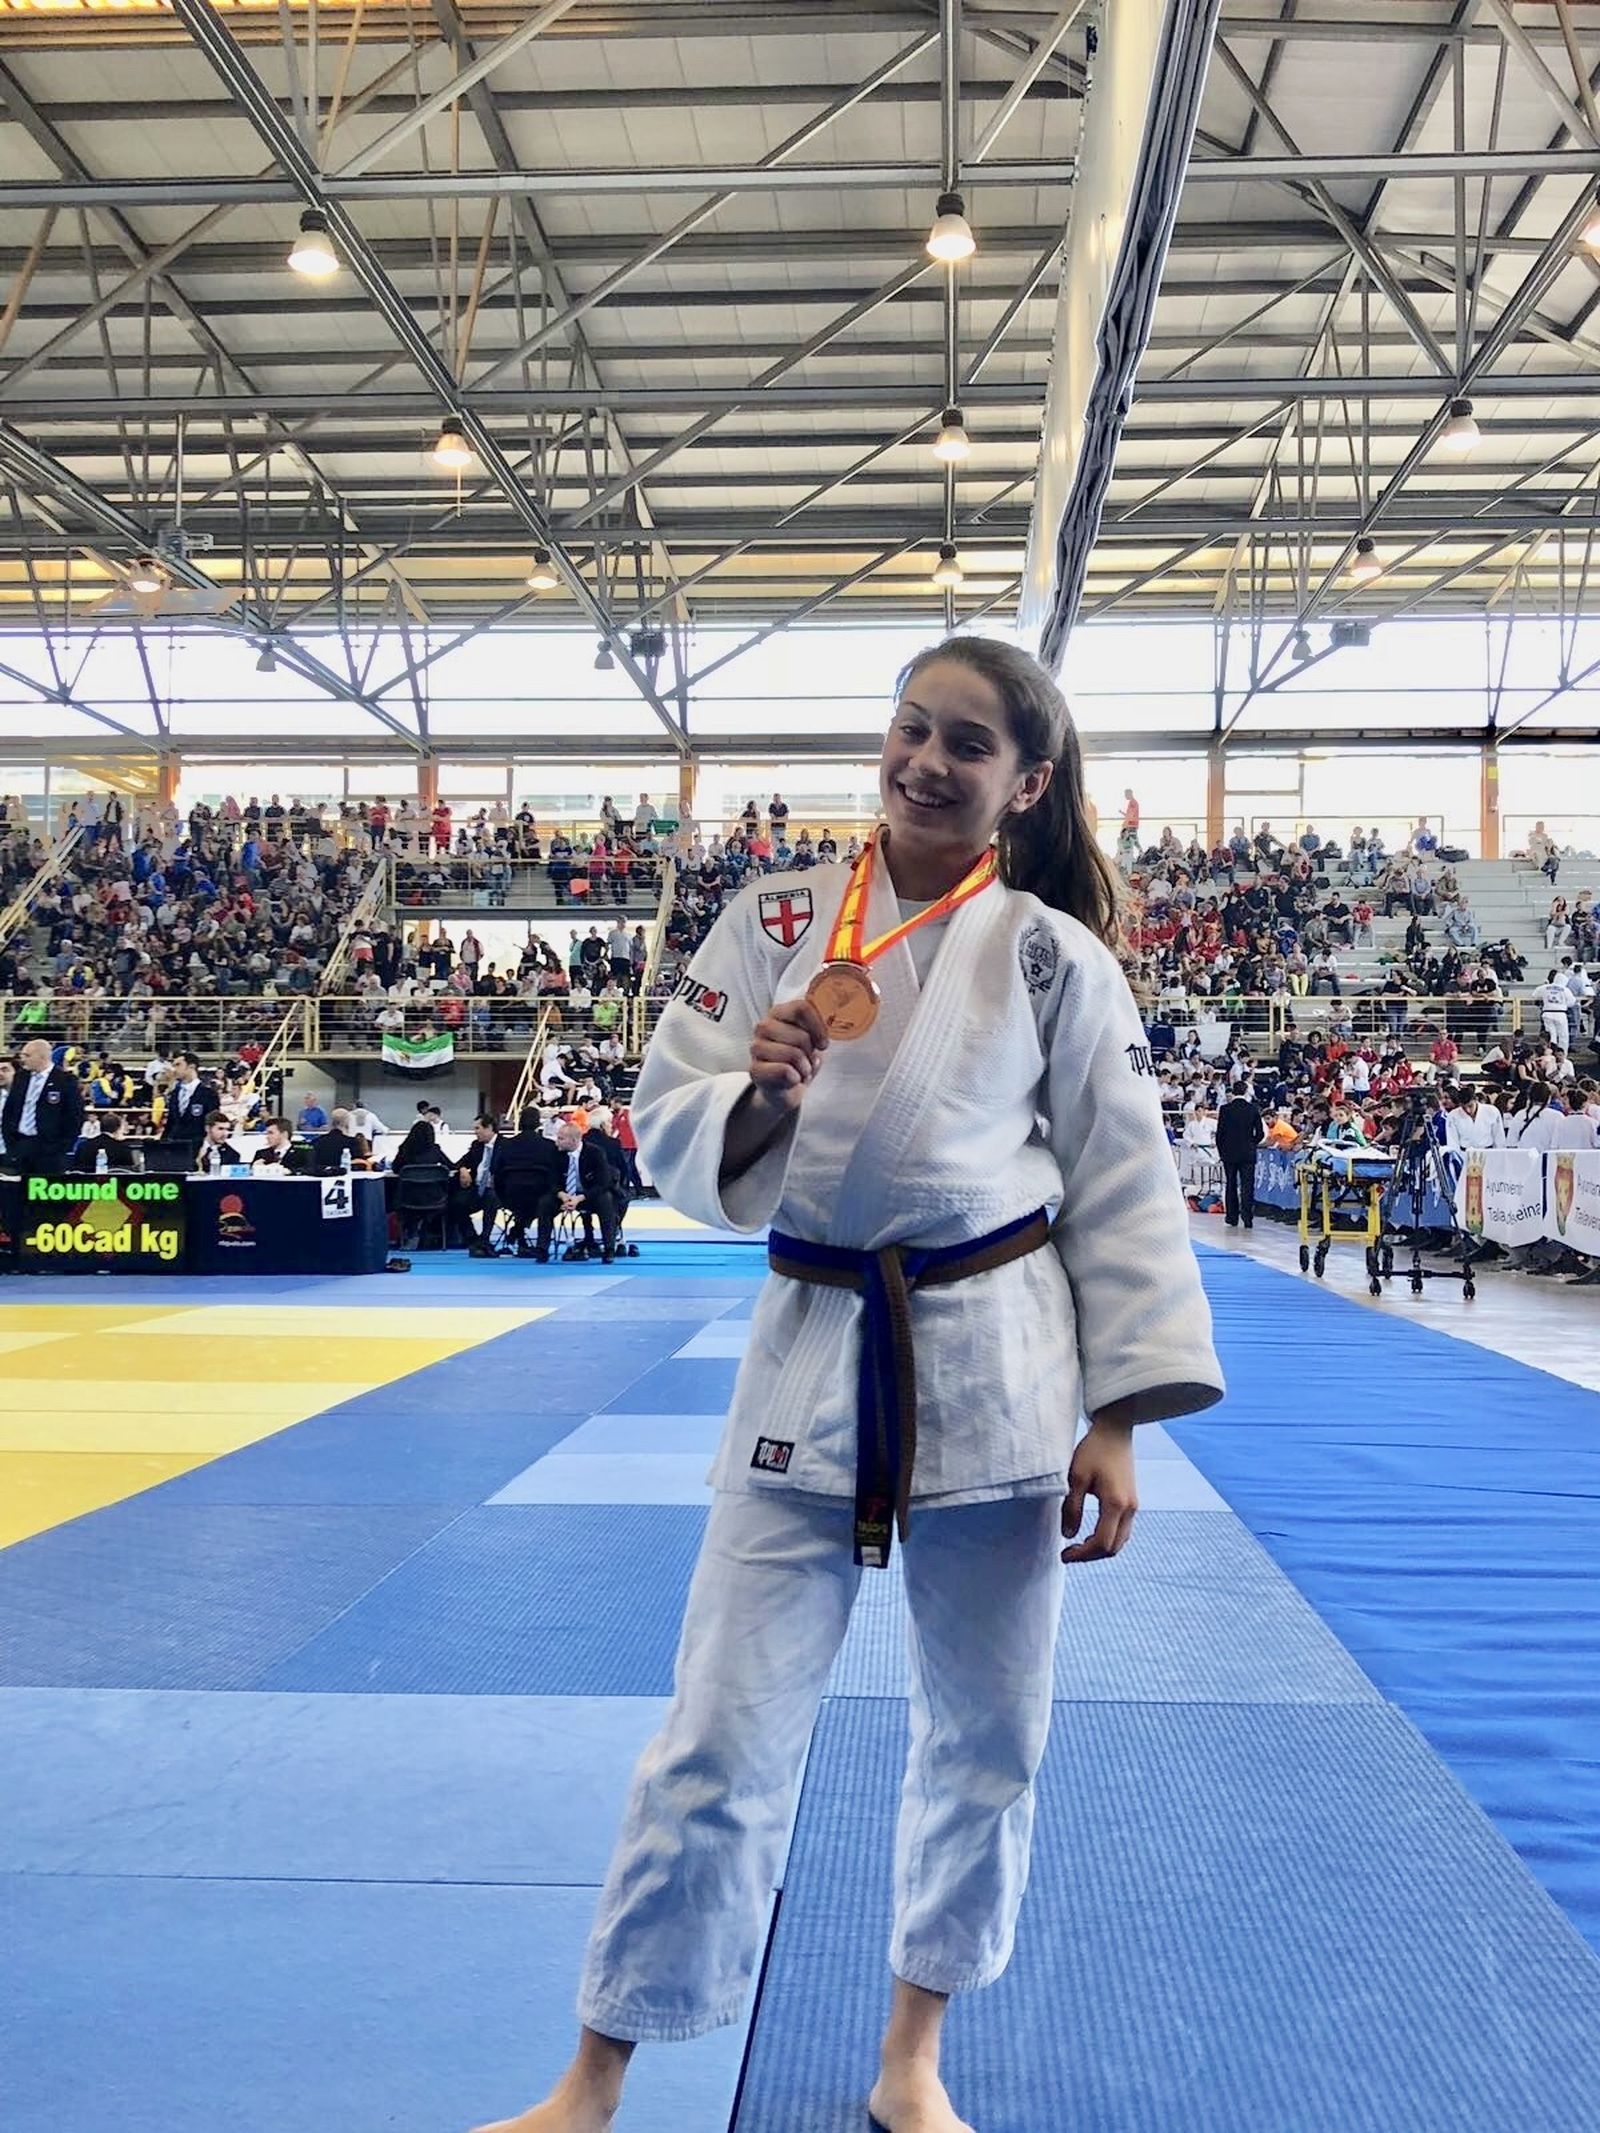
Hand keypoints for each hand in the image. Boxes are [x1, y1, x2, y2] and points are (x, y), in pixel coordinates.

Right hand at [747, 996, 829, 1111]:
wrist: (785, 1089)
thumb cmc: (799, 1060)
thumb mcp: (812, 1040)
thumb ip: (817, 1026)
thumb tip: (830, 1017)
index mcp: (779, 1013)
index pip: (801, 1008)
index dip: (818, 1027)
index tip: (823, 1044)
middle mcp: (764, 1027)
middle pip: (801, 1036)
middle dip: (811, 1054)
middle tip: (808, 1062)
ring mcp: (756, 1047)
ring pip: (793, 1054)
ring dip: (804, 1068)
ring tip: (801, 1071)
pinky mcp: (755, 1069)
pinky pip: (785, 1071)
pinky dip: (795, 1079)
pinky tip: (791, 1079)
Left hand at [1061, 1420, 1138, 1563]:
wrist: (1114, 1432)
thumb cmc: (1093, 1451)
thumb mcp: (1076, 1477)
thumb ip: (1072, 1508)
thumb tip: (1067, 1535)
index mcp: (1116, 1503)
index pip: (1102, 1543)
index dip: (1082, 1554)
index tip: (1064, 1555)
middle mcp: (1129, 1509)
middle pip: (1113, 1547)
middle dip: (1090, 1556)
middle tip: (1069, 1553)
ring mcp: (1133, 1506)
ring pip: (1120, 1541)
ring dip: (1100, 1549)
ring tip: (1078, 1546)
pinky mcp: (1132, 1502)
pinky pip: (1123, 1531)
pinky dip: (1107, 1538)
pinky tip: (1091, 1533)